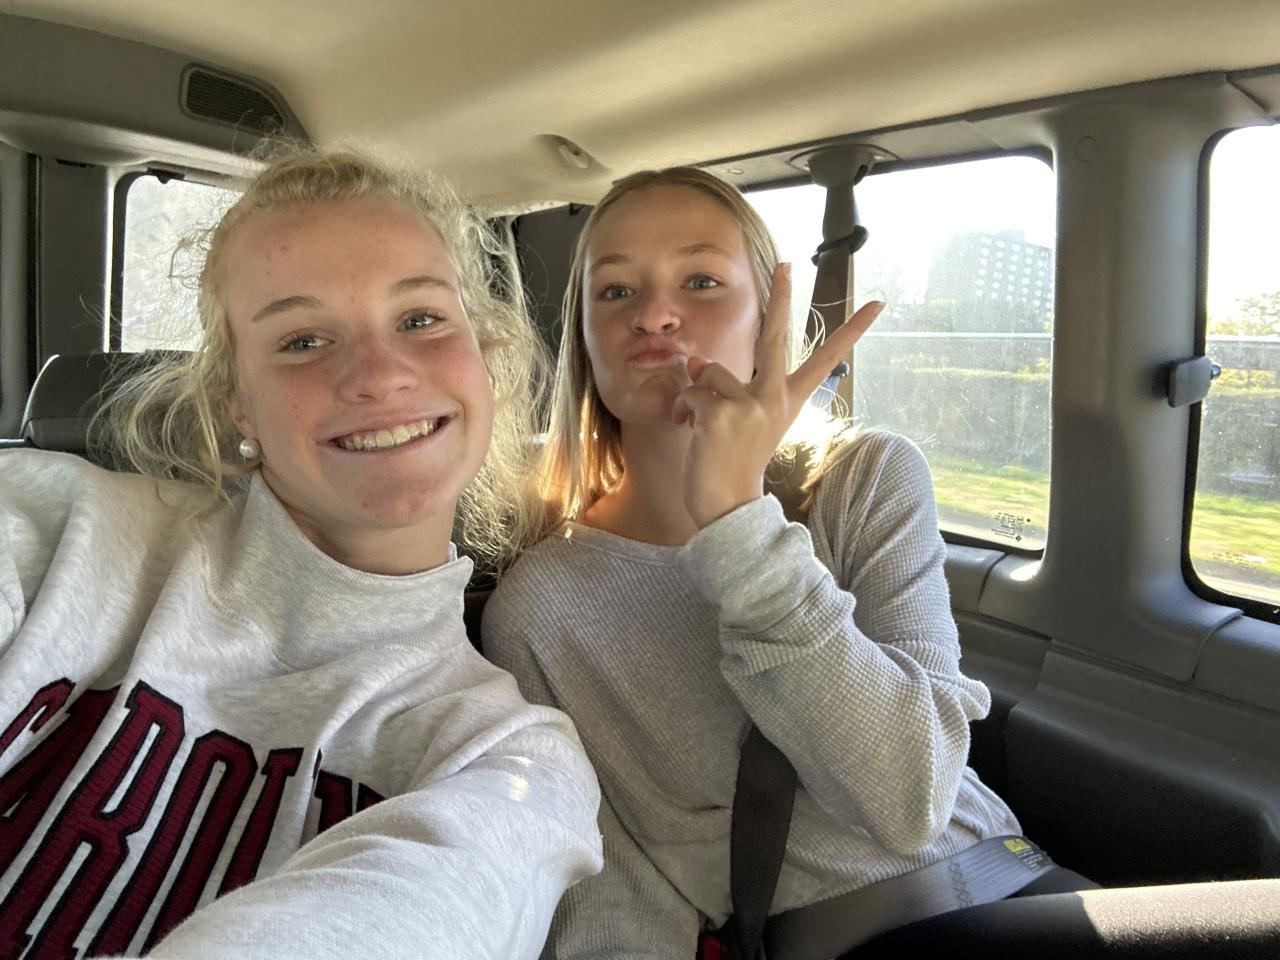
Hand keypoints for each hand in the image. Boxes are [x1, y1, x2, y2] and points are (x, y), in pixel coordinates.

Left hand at [671, 263, 883, 527]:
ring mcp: (750, 404)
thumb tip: (693, 361)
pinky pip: (692, 391)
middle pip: (776, 335)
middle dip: (781, 295)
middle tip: (787, 263)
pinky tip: (698, 435)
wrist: (727, 507)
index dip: (852, 331)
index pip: (826, 360)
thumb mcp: (738, 421)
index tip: (877, 303)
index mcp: (788, 400)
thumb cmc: (732, 465)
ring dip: (699, 394)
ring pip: (711, 371)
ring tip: (708, 428)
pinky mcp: (722, 412)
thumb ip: (723, 387)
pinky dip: (685, 410)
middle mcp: (775, 398)